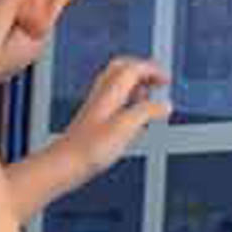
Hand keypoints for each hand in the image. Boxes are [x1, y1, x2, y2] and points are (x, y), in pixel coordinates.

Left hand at [58, 56, 170, 186]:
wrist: (65, 164)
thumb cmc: (89, 148)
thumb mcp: (126, 128)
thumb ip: (147, 112)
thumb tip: (164, 105)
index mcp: (111, 92)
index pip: (133, 68)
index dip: (152, 70)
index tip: (166, 80)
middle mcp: (102, 95)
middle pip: (122, 67)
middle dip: (142, 70)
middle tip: (157, 81)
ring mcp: (96, 105)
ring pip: (117, 82)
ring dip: (135, 84)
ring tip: (148, 97)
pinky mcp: (93, 118)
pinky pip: (113, 98)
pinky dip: (127, 99)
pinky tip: (133, 116)